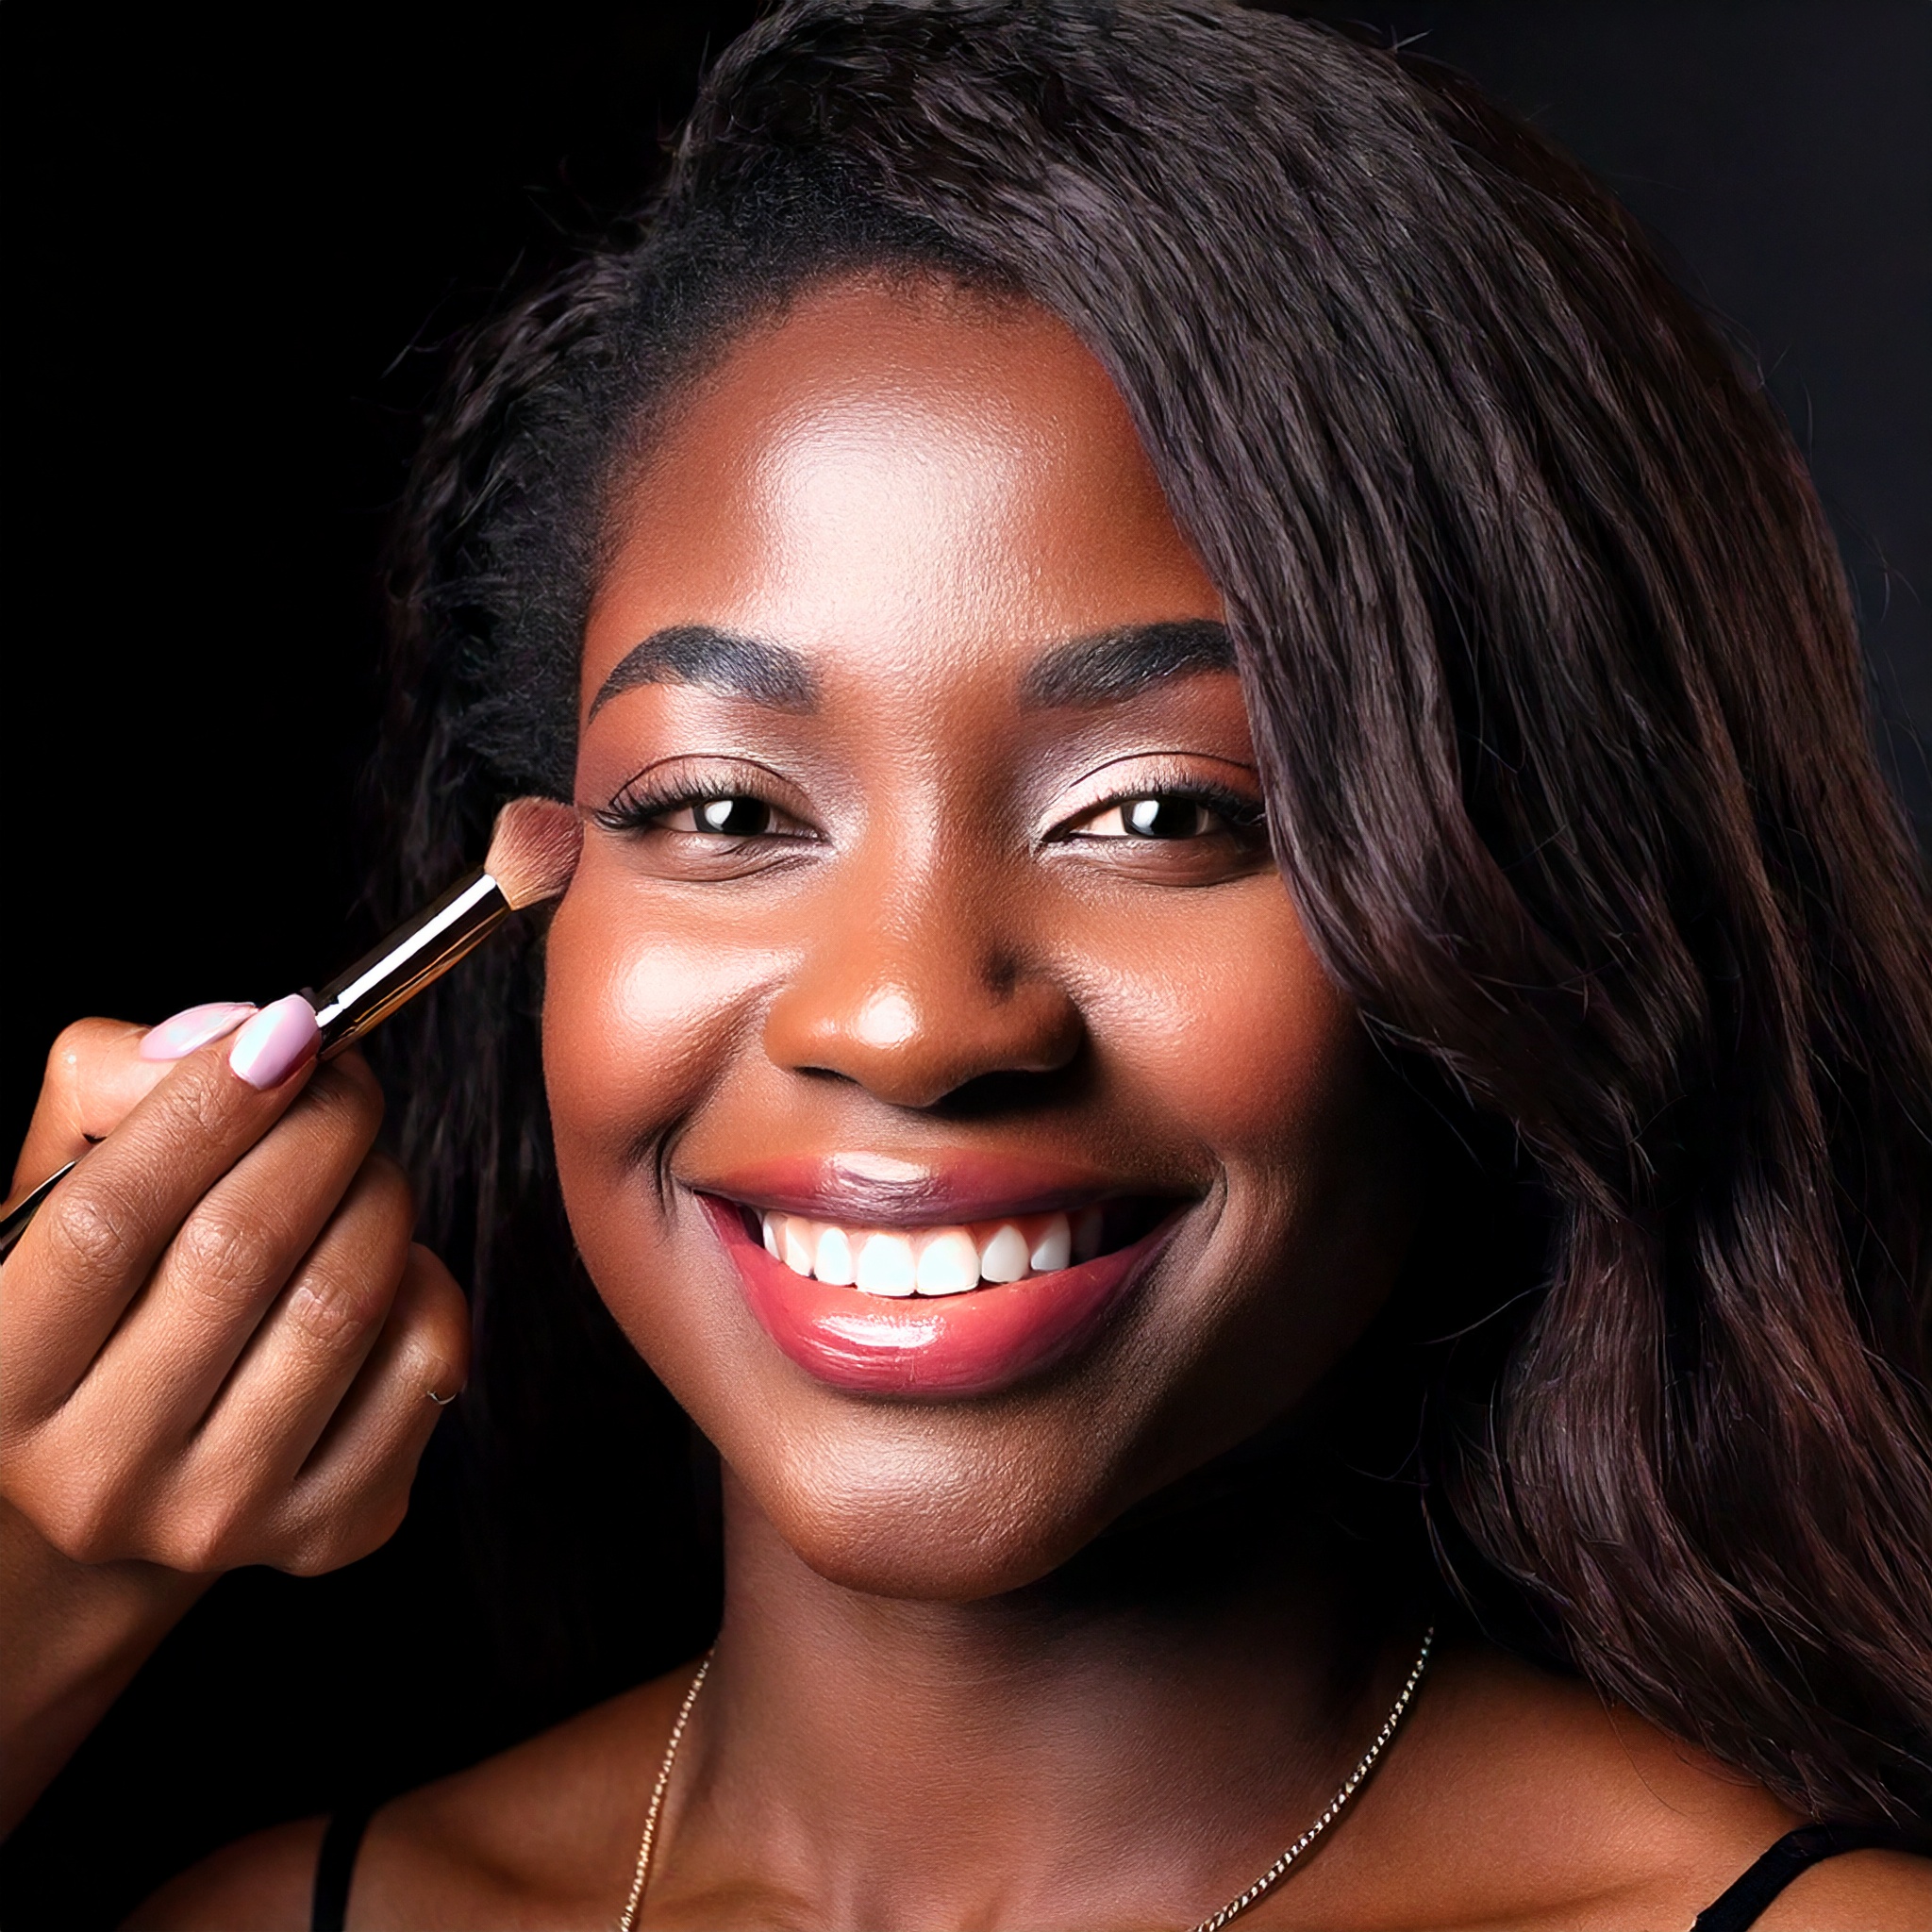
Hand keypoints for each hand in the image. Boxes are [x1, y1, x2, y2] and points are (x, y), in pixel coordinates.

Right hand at [0, 998, 469, 1830]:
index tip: (288, 1025)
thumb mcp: (55, 1188)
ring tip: (358, 1166)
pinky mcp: (333, 1529)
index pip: (108, 1218)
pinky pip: (427, 1356)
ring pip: (348, 1297)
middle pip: (241, 1249)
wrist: (141, 1472)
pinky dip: (424, 1278)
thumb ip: (110, 1086)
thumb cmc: (105, 1299)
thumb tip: (236, 1034)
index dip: (208, 1104)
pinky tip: (379, 1267)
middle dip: (321, 1128)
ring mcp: (219, 1516)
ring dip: (378, 1193)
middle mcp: (96, 1473)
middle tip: (343, 1082)